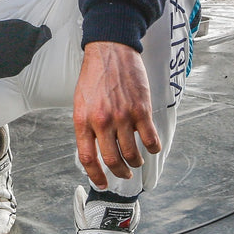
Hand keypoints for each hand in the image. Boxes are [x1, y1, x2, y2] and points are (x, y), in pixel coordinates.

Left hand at [72, 41, 159, 189]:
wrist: (109, 51)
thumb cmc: (94, 76)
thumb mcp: (80, 103)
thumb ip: (86, 126)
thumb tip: (94, 149)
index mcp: (82, 120)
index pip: (87, 158)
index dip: (95, 175)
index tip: (102, 183)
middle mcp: (101, 121)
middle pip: (112, 161)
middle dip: (119, 173)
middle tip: (124, 174)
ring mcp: (122, 117)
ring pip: (132, 154)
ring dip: (136, 162)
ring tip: (136, 161)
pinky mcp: (141, 110)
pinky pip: (150, 140)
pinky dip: (152, 149)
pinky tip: (151, 147)